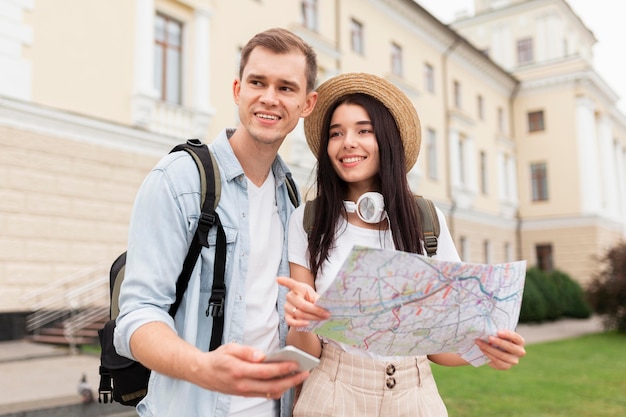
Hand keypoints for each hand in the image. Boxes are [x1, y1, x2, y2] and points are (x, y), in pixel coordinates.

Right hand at [192, 342, 308, 398]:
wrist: (203, 373)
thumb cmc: (218, 358)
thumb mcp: (230, 348)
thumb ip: (246, 351)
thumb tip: (262, 355)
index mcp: (239, 370)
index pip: (265, 372)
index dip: (282, 369)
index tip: (296, 364)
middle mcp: (243, 384)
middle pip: (272, 386)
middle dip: (291, 380)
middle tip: (305, 373)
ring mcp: (244, 391)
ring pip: (270, 393)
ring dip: (287, 386)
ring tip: (299, 376)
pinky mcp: (246, 394)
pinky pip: (265, 395)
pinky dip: (277, 389)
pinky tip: (286, 381)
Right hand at [277, 276, 329, 326]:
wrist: (309, 310)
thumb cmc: (313, 300)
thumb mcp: (317, 296)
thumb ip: (319, 300)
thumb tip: (323, 305)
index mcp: (298, 288)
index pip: (291, 284)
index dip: (284, 281)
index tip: (278, 279)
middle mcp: (290, 296)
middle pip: (302, 305)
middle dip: (316, 311)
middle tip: (326, 314)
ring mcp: (287, 306)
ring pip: (299, 314)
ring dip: (312, 317)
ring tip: (322, 318)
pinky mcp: (287, 316)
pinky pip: (291, 322)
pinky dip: (300, 323)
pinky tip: (307, 323)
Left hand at [476, 329, 525, 369]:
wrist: (498, 348)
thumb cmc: (499, 338)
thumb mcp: (501, 334)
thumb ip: (498, 332)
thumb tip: (489, 330)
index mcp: (520, 342)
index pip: (516, 338)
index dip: (508, 335)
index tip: (498, 332)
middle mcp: (520, 352)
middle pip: (510, 347)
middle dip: (499, 342)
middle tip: (489, 338)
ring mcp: (514, 361)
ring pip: (502, 356)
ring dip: (490, 349)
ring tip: (480, 344)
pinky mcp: (506, 366)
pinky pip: (498, 362)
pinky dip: (489, 356)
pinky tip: (482, 350)